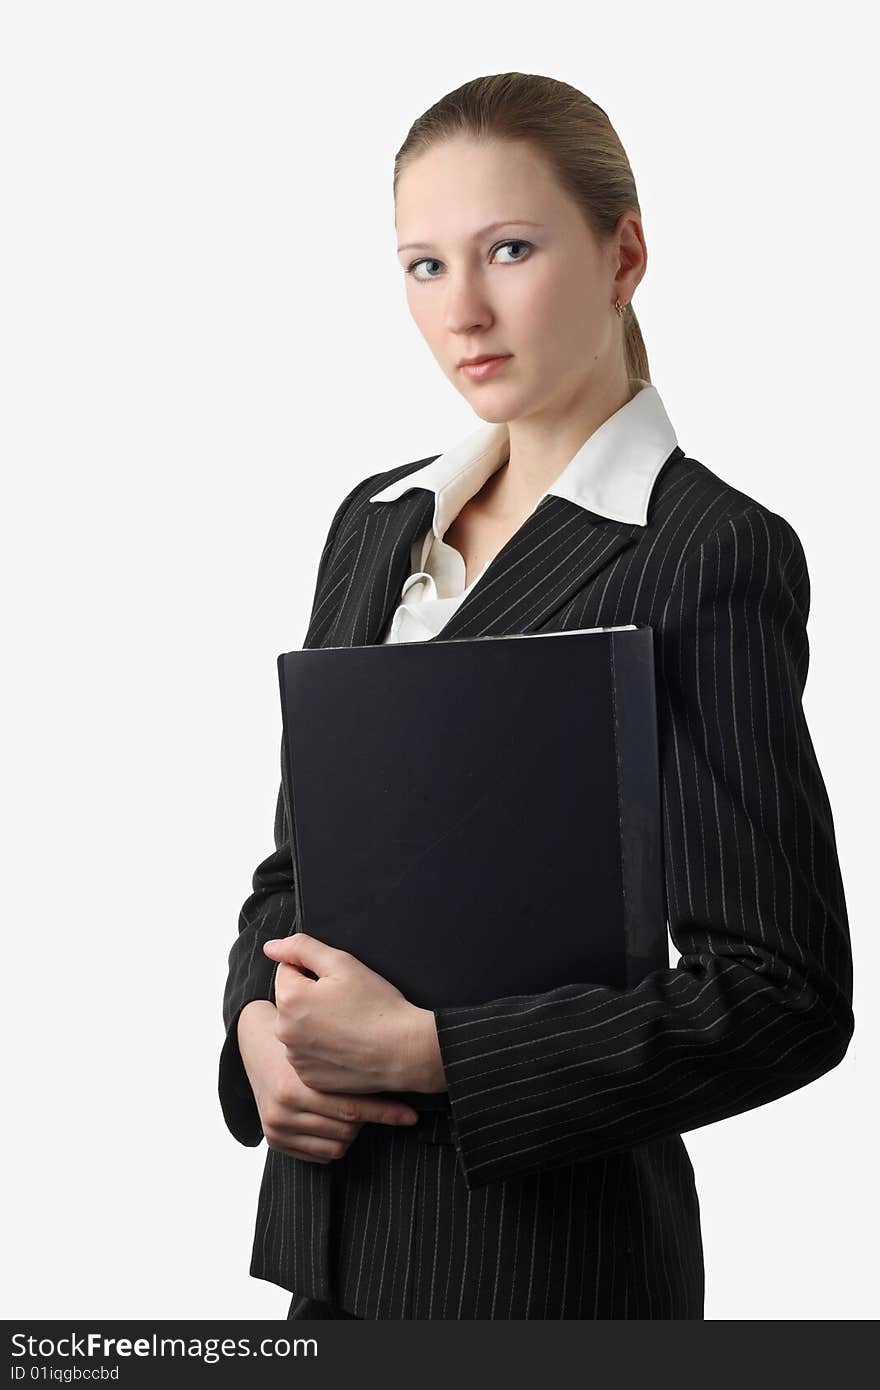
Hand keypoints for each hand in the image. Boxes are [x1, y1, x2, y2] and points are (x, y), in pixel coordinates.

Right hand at [238, 1000, 419, 1162]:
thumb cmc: (300, 1039)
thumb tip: (397, 1072)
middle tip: (372, 1099)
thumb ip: (351, 1062)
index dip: (386, 1113)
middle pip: (347, 1130)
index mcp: (295, 1087)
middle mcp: (283, 1111)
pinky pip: (321, 1155)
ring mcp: (276, 1128)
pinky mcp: (274, 1141)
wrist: (257, 1045)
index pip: (351, 1109)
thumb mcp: (322, 1043)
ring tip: (349, 1107)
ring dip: (351, 1130)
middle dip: (366, 1117)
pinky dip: (334, 1141)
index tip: (410, 1116)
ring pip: (336, 1146)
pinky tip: (334, 1120)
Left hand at [262, 933, 423, 1093]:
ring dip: (314, 1025)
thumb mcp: (342, 963)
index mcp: (289, 999)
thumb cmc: (378, 1005)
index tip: (338, 985)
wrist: (404, 1051)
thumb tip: (271, 947)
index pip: (287, 971)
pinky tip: (346, 1047)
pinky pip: (307, 1055)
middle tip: (346, 1005)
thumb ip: (301, 948)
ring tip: (348, 1027)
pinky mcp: (309, 1078)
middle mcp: (284, 1032)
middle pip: (290, 1001)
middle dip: (310, 998)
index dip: (314, 972)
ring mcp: (296, 1059)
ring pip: (298, 1029)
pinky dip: (321, 1050)